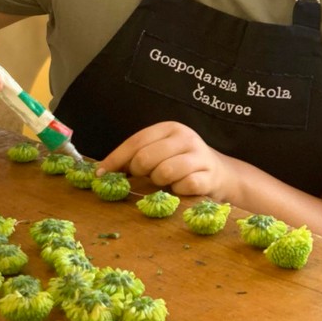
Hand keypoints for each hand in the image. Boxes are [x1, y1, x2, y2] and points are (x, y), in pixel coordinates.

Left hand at [97, 121, 232, 196]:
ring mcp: (199, 156)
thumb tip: (103, 171)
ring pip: (164, 172)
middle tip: (144, 177)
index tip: (100, 174)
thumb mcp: (160, 152)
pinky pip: (182, 187)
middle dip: (139, 172)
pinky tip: (181, 188)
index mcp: (169, 128)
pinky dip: (177, 191)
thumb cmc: (181, 163)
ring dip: (158, 182)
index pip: (135, 142)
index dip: (115, 159)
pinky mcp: (209, 177)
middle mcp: (185, 138)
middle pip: (146, 158)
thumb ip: (135, 157)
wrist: (221, 174)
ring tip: (165, 181)